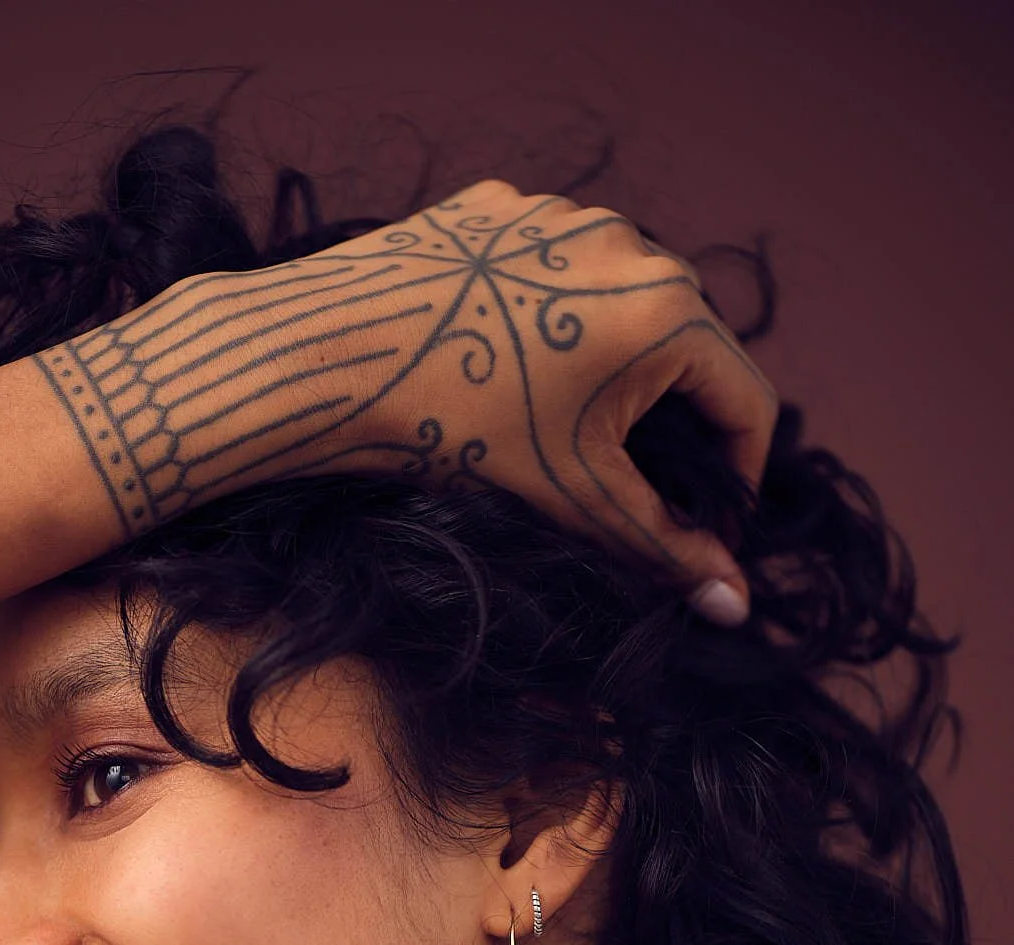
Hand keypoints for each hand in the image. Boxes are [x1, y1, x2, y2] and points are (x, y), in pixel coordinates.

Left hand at [38, 180, 775, 622]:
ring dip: (615, 372)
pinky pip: (554, 274)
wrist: (331, 357)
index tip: (711, 530)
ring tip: (564, 430)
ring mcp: (564, 215)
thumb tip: (733, 604)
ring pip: (622, 306)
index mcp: (667, 311)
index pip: (746, 403)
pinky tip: (506, 371)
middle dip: (676, 427)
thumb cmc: (456, 430)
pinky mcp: (504, 206)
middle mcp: (631, 243)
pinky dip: (550, 324)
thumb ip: (662, 547)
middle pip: (690, 350)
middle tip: (638, 488)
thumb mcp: (572, 497)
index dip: (738, 482)